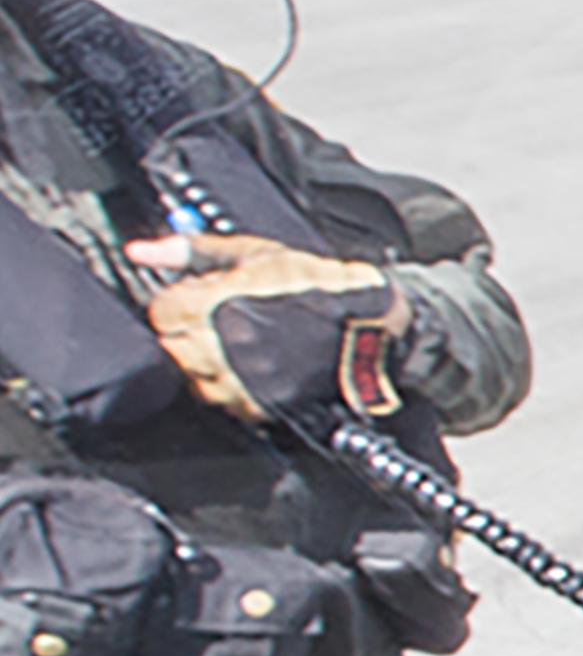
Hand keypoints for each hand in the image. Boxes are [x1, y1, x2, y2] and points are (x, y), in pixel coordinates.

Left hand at [129, 231, 407, 424]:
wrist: (366, 325)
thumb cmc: (317, 286)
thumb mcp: (254, 253)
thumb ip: (192, 251)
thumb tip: (142, 252)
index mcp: (210, 303)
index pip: (159, 311)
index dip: (179, 301)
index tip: (199, 298)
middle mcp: (218, 345)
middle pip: (170, 348)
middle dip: (187, 333)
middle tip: (216, 322)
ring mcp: (237, 379)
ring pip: (191, 378)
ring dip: (205, 362)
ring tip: (234, 345)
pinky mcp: (258, 403)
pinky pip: (222, 403)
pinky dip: (230, 387)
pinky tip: (250, 368)